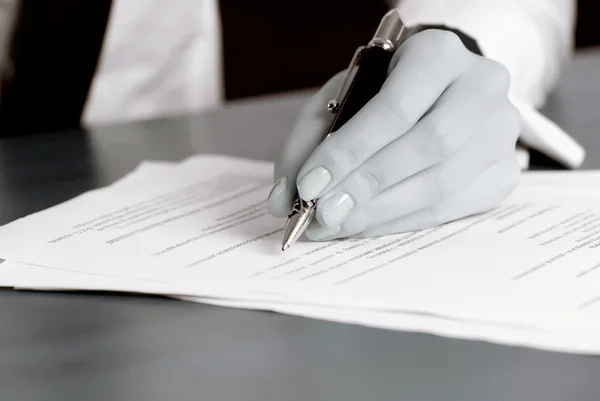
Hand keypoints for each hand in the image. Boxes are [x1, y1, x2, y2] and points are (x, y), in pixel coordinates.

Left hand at [267, 29, 521, 239]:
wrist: (439, 93)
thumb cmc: (383, 92)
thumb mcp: (341, 99)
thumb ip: (310, 142)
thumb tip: (283, 200)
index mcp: (438, 53)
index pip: (396, 107)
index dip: (351, 151)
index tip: (309, 186)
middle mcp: (482, 88)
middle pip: (429, 146)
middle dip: (368, 186)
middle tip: (323, 214)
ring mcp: (501, 133)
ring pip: (443, 184)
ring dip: (381, 212)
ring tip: (337, 226)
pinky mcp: (503, 173)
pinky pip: (452, 208)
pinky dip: (402, 222)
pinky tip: (367, 227)